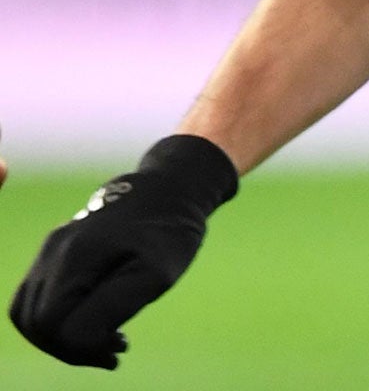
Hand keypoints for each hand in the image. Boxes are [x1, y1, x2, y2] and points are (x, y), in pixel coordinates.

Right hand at [10, 135, 238, 367]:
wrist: (171, 188)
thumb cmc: (171, 232)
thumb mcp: (158, 273)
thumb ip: (115, 307)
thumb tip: (78, 337)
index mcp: (77, 256)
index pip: (55, 325)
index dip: (84, 347)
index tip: (121, 345)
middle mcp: (54, 251)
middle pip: (38, 324)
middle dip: (72, 347)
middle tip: (116, 347)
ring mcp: (49, 250)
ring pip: (30, 314)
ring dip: (61, 337)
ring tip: (106, 338)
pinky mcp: (52, 252)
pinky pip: (36, 300)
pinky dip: (56, 321)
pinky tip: (92, 323)